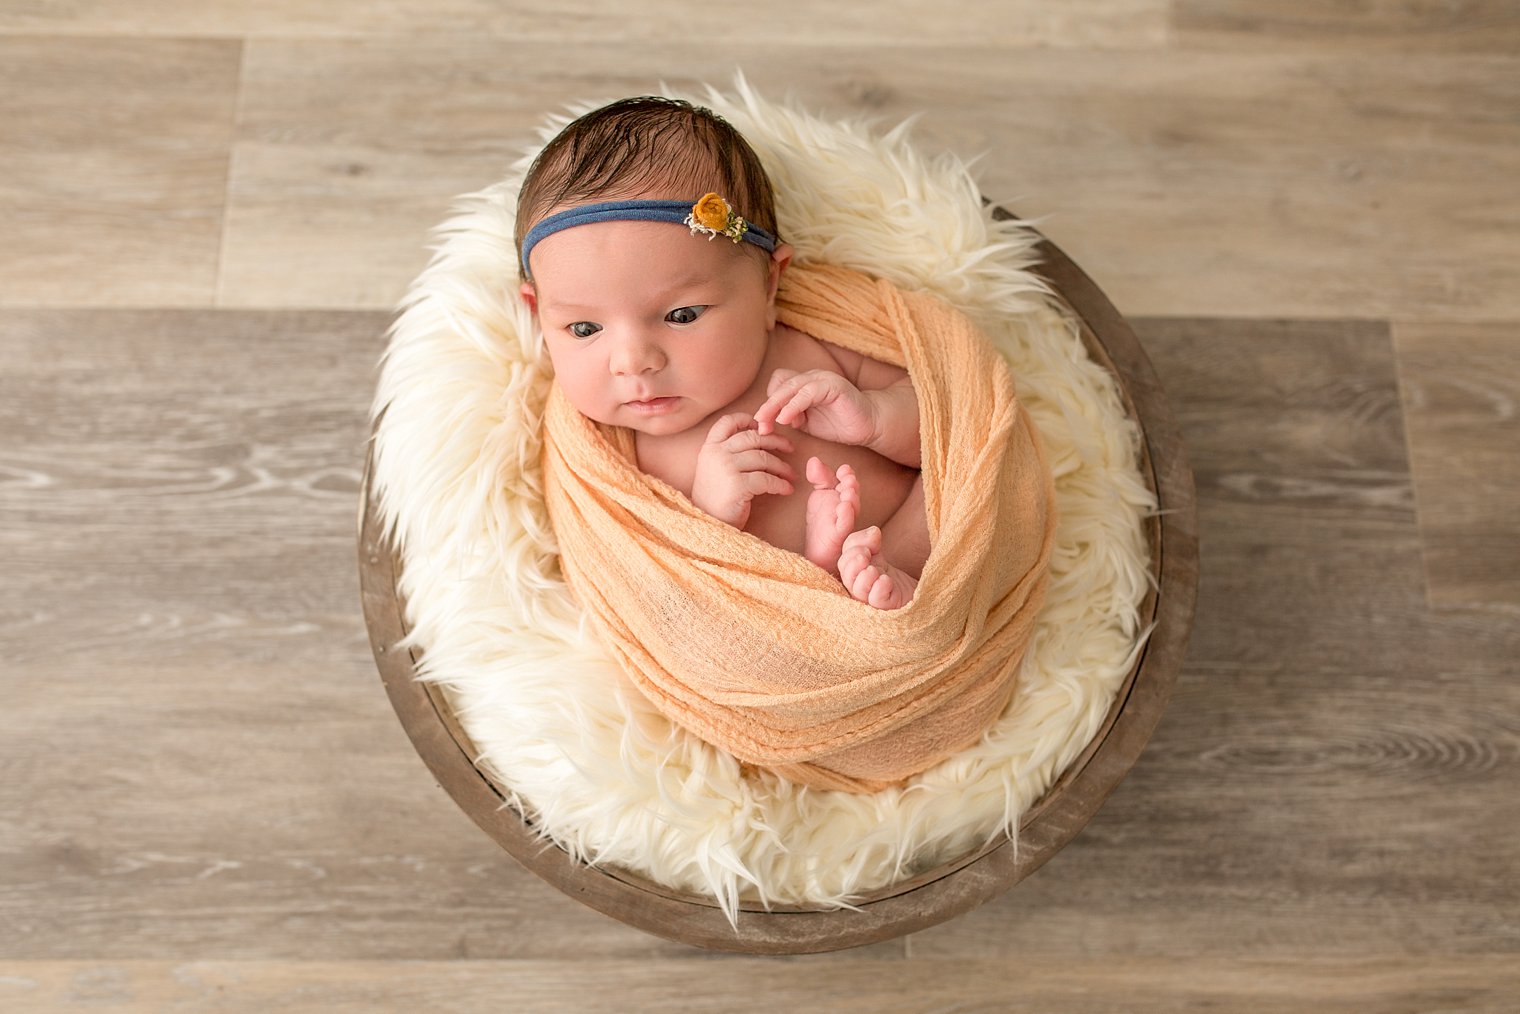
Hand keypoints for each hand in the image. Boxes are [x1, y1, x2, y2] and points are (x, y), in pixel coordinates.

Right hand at [690, 413, 795, 528]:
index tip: (763, 427)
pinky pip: (767, 479)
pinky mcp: (737, 485)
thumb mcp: (714, 469)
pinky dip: (780, 484)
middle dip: (775, 441)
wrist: (707, 525)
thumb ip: (729, 452)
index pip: (727, 422)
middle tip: (790, 448)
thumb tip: (758, 437)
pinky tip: (786, 490)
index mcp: (709, 448)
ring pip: (763, 458)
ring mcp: (726, 468)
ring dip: (782, 466)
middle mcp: (716, 454)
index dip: (747, 419)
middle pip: (752, 437)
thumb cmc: (715, 499)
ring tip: (790, 475)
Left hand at [753, 369, 877, 446]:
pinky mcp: (833, 385)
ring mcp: (822, 379)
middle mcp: (811, 377)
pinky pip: (807, 393)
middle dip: (766, 406)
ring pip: (791, 387)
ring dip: (776, 405)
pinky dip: (793, 406)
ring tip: (768, 422)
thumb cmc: (839, 424)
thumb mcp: (808, 423)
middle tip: (758, 424)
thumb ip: (792, 417)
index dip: (767, 403)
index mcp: (804, 384)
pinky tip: (786, 419)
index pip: (777, 385)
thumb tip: (776, 418)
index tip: (762, 424)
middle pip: (780, 385)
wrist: (868, 425)